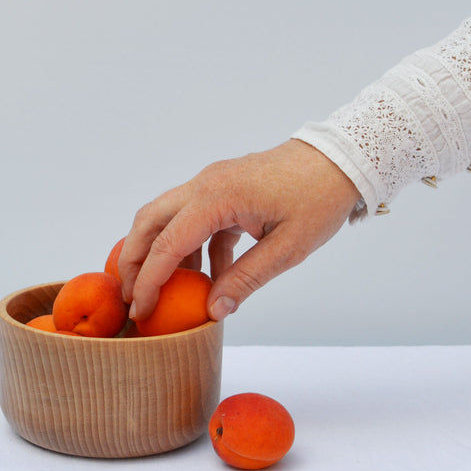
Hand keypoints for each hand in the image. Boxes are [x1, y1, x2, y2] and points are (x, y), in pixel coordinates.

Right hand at [119, 139, 359, 320]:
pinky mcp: (223, 189)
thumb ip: (246, 279)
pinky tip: (209, 276)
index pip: (168, 244)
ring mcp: (212, 183)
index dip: (150, 282)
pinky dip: (192, 248)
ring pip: (166, 218)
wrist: (341, 160)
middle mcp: (205, 184)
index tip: (142, 311)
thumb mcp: (287, 248)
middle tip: (130, 295)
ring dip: (160, 253)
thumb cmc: (319, 199)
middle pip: (150, 221)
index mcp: (217, 197)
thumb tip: (213, 310)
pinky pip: (195, 220)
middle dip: (134, 260)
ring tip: (162, 291)